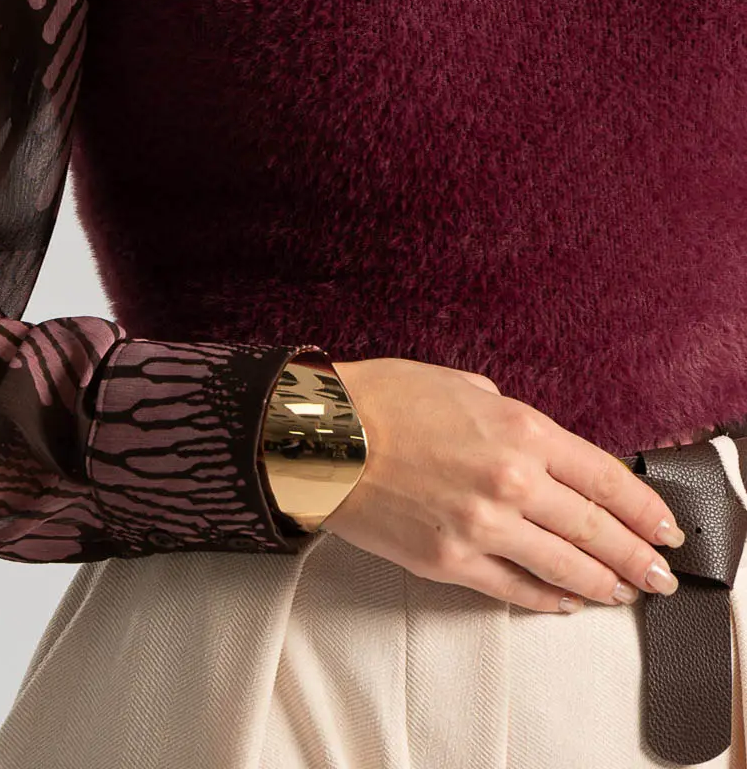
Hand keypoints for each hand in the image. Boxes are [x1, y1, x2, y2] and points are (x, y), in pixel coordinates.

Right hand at [323, 356, 684, 613]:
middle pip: (597, 530)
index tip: (663, 526)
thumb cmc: (384, 400)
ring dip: (603, 585)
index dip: (645, 509)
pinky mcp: (450, 561)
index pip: (606, 479)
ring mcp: (482, 527)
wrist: (322, 435)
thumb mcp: (464, 387)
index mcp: (521, 430)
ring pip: (565, 567)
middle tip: (656, 572)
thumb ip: (510, 418)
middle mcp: (511, 481)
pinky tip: (565, 600)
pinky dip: (547, 598)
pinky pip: (515, 589)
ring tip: (622, 593)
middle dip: (636, 557)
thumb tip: (536, 448)